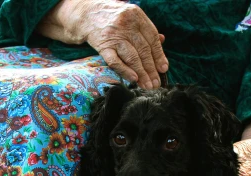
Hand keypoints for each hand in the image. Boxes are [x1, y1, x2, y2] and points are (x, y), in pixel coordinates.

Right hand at [38, 0, 167, 88]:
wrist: (87, 14)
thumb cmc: (113, 19)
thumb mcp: (131, 18)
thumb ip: (145, 30)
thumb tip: (163, 42)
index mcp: (136, 15)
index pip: (152, 38)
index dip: (159, 55)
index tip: (164, 69)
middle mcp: (126, 24)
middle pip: (143, 50)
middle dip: (151, 69)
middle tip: (156, 83)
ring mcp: (113, 35)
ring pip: (132, 57)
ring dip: (142, 74)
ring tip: (148, 86)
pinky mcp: (102, 45)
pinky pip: (115, 61)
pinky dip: (125, 71)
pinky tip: (134, 79)